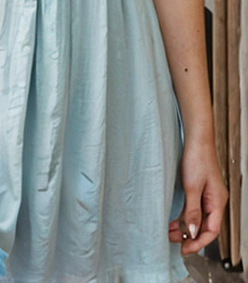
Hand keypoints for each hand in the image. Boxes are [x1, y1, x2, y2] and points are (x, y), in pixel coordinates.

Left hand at [168, 140, 227, 254]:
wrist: (196, 139)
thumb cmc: (197, 158)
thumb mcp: (192, 187)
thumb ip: (192, 211)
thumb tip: (192, 232)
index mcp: (217, 202)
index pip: (211, 231)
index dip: (198, 242)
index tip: (185, 249)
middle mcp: (214, 201)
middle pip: (204, 227)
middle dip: (189, 236)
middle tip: (173, 241)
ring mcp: (207, 196)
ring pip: (197, 219)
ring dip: (185, 227)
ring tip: (170, 232)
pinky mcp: (199, 190)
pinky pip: (193, 210)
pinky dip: (184, 217)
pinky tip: (174, 221)